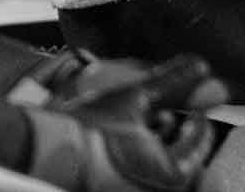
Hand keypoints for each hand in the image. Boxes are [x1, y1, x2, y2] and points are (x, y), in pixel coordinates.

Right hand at [25, 54, 228, 191]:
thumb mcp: (137, 96)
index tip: (197, 114)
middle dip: (183, 140)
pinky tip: (133, 141)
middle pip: (182, 164)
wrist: (44, 149)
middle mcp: (152, 190)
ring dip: (164, 149)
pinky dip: (143, 161)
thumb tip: (200, 66)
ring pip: (161, 172)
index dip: (200, 125)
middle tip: (183, 121)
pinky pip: (139, 178)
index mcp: (169, 174)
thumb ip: (173, 80)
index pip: (198, 149)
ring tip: (156, 126)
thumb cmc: (88, 129)